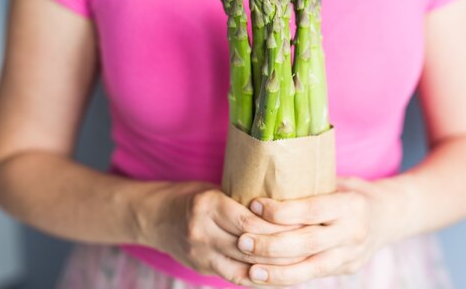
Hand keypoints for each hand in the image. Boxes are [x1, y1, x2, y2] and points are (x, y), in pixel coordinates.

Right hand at [136, 181, 304, 286]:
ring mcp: (200, 254)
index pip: (250, 222)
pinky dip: (259, 276)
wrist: (155, 217)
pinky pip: (236, 278)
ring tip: (302, 261)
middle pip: (251, 247)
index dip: (279, 226)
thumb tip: (285, 204)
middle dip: (283, 248)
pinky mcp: (201, 268)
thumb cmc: (193, 196)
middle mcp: (202, 232)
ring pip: (246, 267)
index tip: (303, 223)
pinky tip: (279, 274)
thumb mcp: (217, 188)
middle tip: (310, 244)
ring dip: (275, 267)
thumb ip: (244, 200)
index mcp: (208, 205)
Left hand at [238, 176, 397, 286]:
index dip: (281, 211)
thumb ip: (310, 186)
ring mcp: (352, 255)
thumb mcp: (337, 181)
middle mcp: (353, 232)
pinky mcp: (347, 269)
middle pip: (308, 243)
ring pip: (310, 268)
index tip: (254, 206)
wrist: (389, 215)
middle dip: (272, 245)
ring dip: (277, 271)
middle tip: (243, 241)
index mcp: (351, 205)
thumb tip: (266, 179)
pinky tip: (267, 278)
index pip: (312, 210)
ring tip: (250, 270)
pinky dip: (288, 278)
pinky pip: (313, 276)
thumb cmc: (353, 191)